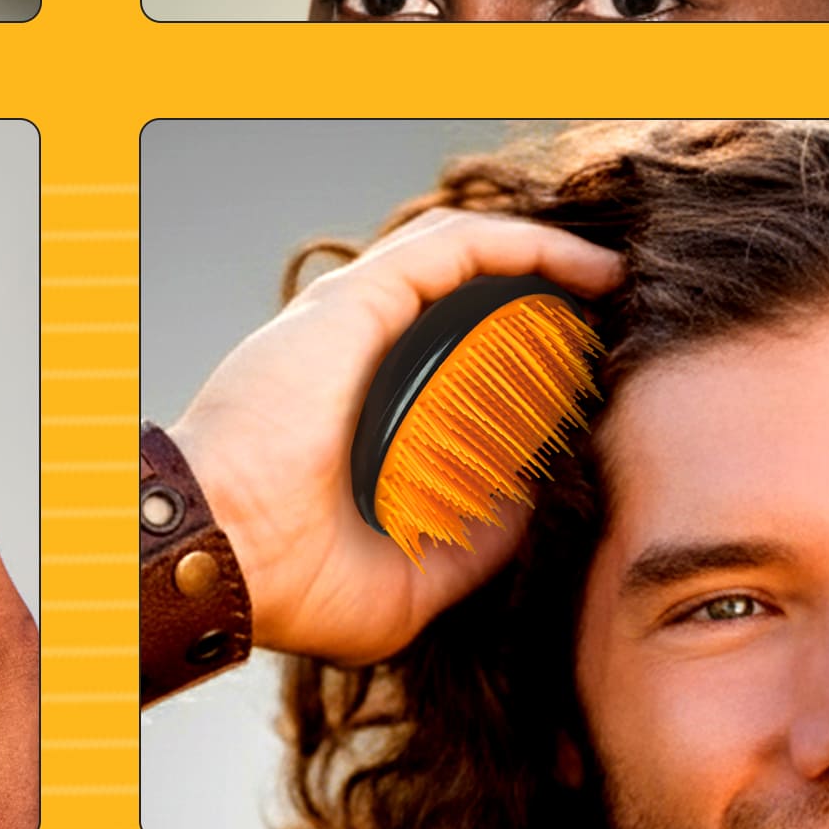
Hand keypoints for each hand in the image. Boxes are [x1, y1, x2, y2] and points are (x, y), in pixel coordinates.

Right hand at [168, 210, 622, 668]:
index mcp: (359, 407)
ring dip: (539, 257)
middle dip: (534, 294)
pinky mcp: (362, 299)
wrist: (225, 556)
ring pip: (461, 254)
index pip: (444, 352)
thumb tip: (532, 509)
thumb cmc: (287, 580)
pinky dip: (522, 244)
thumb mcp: (408, 584)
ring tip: (603, 278)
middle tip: (602, 323)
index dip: (514, 351)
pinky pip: (456, 248)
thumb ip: (472, 546)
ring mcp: (356, 318)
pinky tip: (581, 267)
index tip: (581, 377)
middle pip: (458, 293)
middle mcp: (357, 351)